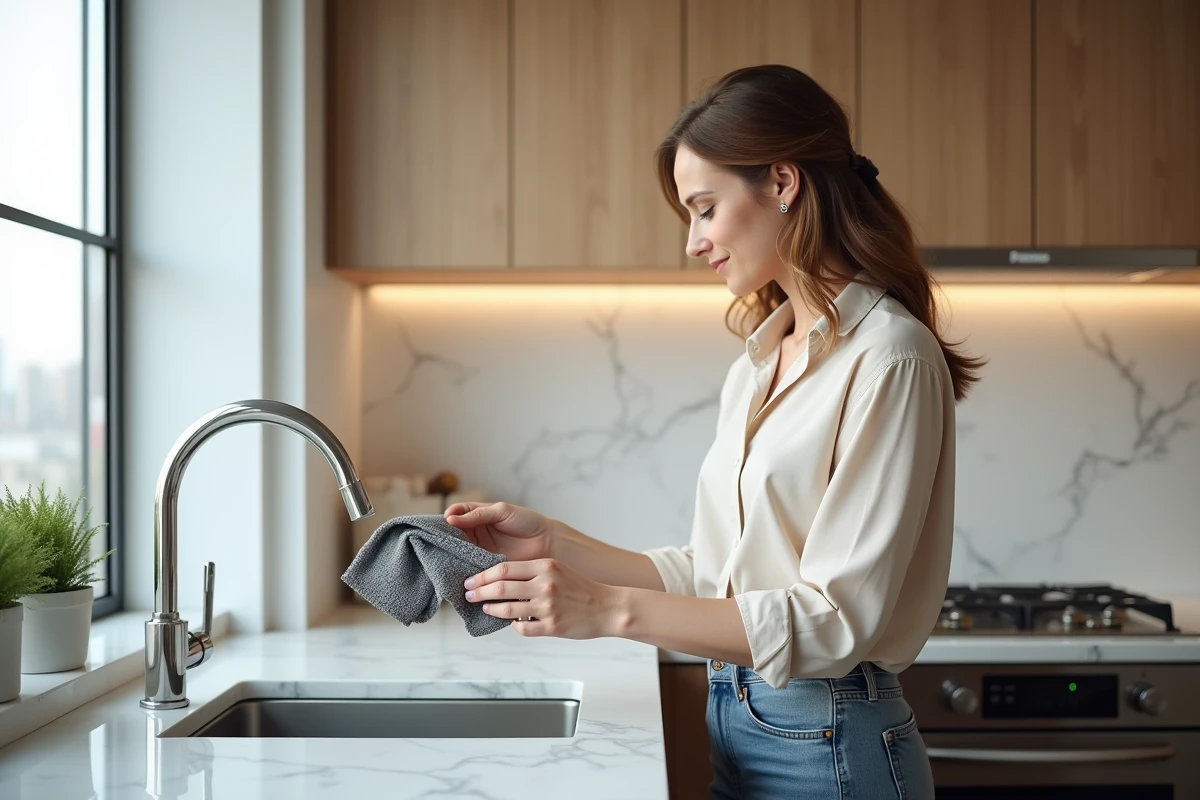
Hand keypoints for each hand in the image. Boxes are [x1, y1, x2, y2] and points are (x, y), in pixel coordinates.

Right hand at [444, 501, 553, 561]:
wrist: (548, 542)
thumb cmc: (527, 522)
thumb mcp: (501, 511)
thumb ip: (477, 514)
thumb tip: (450, 517)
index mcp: (478, 516)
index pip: (456, 516)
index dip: (446, 519)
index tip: (439, 523)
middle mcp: (476, 533)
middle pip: (454, 535)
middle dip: (445, 538)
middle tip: (435, 542)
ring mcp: (480, 550)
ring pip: (459, 552)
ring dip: (451, 554)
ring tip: (441, 556)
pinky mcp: (486, 566)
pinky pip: (471, 566)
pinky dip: (463, 567)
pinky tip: (455, 568)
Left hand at [464, 559, 624, 639]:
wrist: (607, 607)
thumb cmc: (581, 588)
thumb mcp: (557, 570)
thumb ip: (532, 572)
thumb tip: (501, 578)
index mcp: (545, 566)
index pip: (504, 569)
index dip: (483, 575)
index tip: (471, 580)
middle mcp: (545, 585)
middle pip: (500, 587)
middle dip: (479, 591)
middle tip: (468, 593)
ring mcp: (548, 607)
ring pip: (507, 609)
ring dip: (490, 609)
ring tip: (484, 608)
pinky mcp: (552, 626)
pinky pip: (522, 627)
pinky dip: (513, 625)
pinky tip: (512, 622)